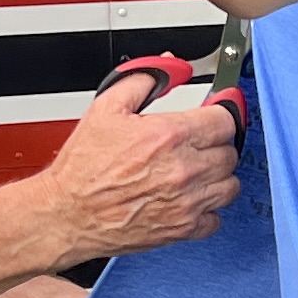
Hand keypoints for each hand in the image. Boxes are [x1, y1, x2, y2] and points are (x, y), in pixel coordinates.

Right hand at [34, 70, 239, 259]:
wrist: (67, 213)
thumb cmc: (82, 168)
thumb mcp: (106, 108)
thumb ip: (144, 79)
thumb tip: (172, 68)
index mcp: (169, 136)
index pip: (225, 119)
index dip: (221, 113)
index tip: (216, 113)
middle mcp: (184, 170)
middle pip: (230, 151)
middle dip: (216, 144)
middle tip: (197, 143)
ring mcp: (186, 202)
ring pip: (230, 185)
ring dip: (217, 176)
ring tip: (196, 171)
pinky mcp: (183, 229)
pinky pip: (217, 218)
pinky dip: (209, 209)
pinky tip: (191, 199)